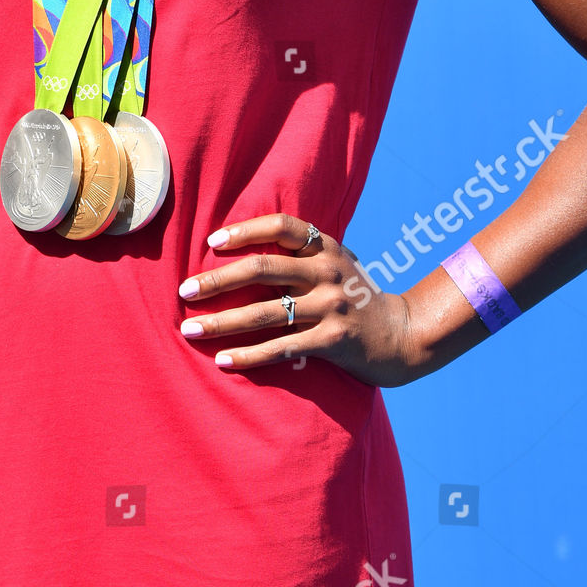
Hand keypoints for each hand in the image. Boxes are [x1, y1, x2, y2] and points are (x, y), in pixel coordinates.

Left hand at [177, 213, 423, 386]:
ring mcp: (332, 306)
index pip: (281, 226)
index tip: (211, 242)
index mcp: (325, 247)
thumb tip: (239, 249)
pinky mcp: (334, 341)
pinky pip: (283, 348)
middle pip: (263, 269)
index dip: (245, 230)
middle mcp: (328, 271)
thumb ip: (299, 254)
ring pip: (266, 312)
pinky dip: (250, 355)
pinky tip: (224, 361)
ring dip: (222, 322)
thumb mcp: (334, 263)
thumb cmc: (354, 295)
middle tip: (184, 291)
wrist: (401, 336)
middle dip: (217, 280)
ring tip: (190, 330)